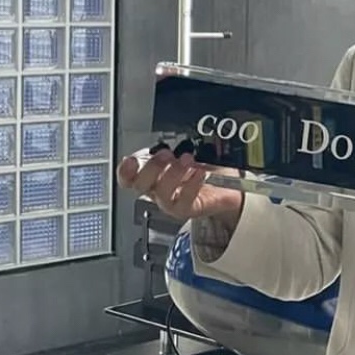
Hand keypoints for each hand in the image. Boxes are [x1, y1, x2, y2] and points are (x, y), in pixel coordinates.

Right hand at [116, 147, 242, 227]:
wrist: (229, 185)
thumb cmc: (204, 169)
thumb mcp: (185, 155)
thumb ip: (170, 151)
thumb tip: (161, 145)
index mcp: (153, 175)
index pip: (129, 178)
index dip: (125, 171)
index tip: (130, 160)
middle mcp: (159, 190)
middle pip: (141, 186)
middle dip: (151, 168)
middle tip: (165, 155)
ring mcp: (173, 202)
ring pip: (162, 194)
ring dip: (172, 174)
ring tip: (187, 160)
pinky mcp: (190, 209)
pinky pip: (185, 201)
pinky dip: (191, 185)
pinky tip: (199, 173)